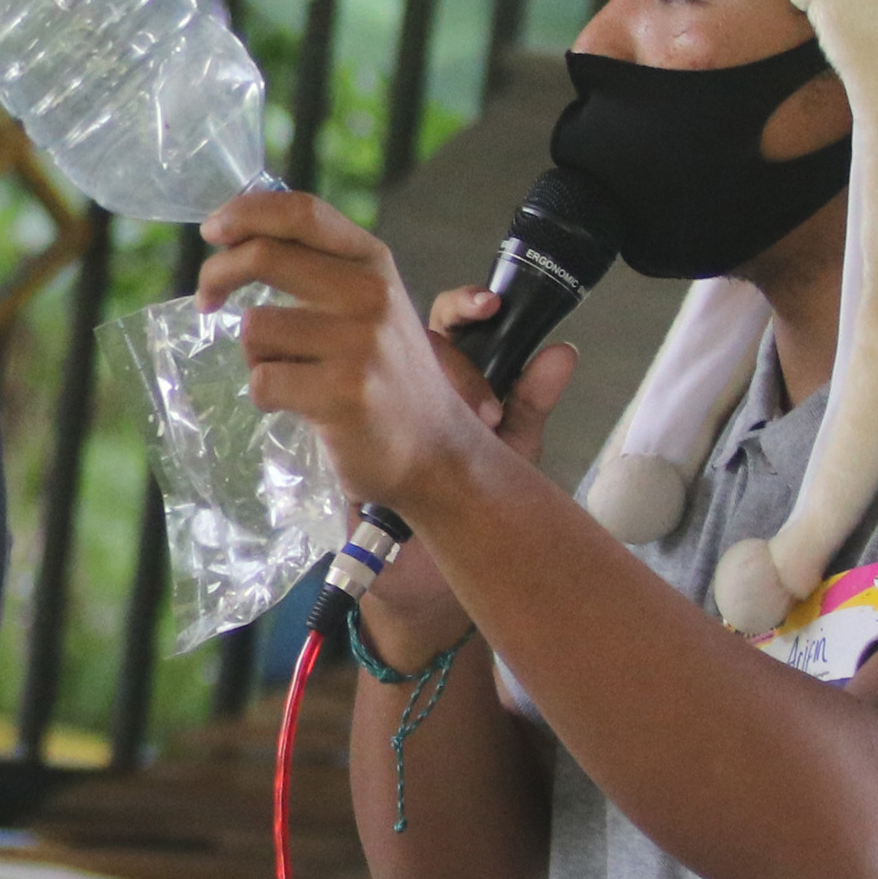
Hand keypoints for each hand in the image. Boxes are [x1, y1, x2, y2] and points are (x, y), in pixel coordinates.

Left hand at [196, 190, 522, 516]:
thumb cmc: (383, 374)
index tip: (211, 230)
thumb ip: (317, 270)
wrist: (435, 448)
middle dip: (216, 276)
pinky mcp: (344, 393)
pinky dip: (266, 397)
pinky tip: (299, 406)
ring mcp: (360, 344)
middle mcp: (370, 294)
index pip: (303, 213)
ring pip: (256, 328)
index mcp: (373, 263)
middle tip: (206, 300)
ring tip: (293, 375)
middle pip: (265, 256)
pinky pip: (263, 381)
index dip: (246, 212)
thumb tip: (237, 236)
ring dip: (256, 355)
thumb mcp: (365, 306)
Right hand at [353, 285, 584, 659]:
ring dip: (406, 385)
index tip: (490, 307)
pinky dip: (346, 401)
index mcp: (445, 374)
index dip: (464, 306)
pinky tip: (386, 435)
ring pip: (360, 350)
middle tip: (482, 410)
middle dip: (449, 360)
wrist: (420, 573)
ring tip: (454, 434)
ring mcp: (353, 397)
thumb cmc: (462, 508)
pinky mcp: (323, 427)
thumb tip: (563, 352)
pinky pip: (314, 391)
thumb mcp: (509, 452)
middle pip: (404, 328)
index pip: (449, 320)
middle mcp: (397, 375)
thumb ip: (531, 403)